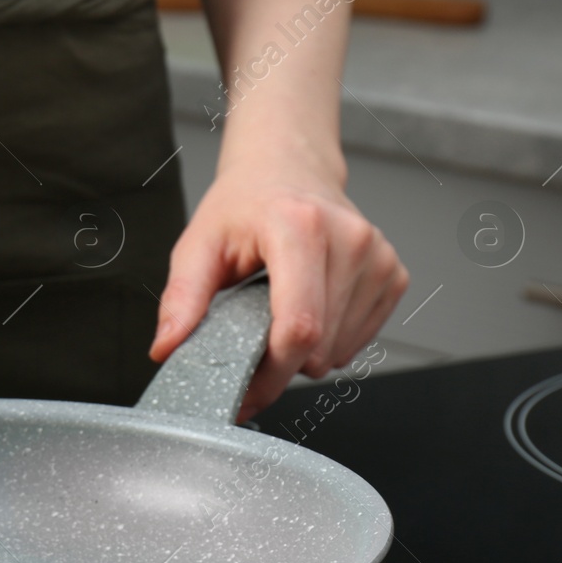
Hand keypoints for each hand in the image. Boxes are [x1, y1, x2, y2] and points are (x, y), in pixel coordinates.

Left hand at [148, 154, 406, 419]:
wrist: (288, 168)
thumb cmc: (245, 205)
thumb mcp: (199, 244)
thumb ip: (182, 298)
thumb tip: (168, 347)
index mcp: (300, 227)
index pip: (298, 327)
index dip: (270, 376)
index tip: (242, 394)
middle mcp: (350, 240)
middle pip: (318, 347)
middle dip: (279, 365)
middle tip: (250, 337)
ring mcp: (378, 258)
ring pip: (339, 352)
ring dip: (303, 353)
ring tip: (280, 310)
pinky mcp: (393, 275)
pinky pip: (358, 342)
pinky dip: (329, 341)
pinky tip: (310, 307)